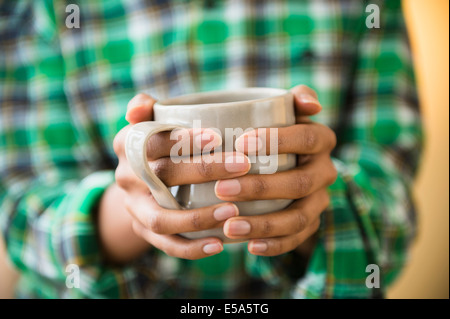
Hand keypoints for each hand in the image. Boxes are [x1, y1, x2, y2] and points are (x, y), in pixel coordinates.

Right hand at [109, 94, 251, 259]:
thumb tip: (139, 105)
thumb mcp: (150, 122)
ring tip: (232, 211)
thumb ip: (147, 107)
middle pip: (163, 175)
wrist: (140, 182)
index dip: (184, 139)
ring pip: (162, 218)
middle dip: (205, 170)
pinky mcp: (144, 231)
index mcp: (128, 144)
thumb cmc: (159, 144)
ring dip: (198, 217)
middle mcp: (126, 176)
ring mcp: (134, 207)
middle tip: (243, 165)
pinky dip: (192, 248)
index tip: (218, 136)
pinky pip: (167, 245)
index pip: (154, 139)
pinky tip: (219, 244)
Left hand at [216, 85, 337, 256]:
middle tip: (222, 188)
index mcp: (322, 141)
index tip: (240, 143)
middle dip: (261, 187)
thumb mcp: (284, 110)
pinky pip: (296, 239)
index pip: (307, 138)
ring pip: (298, 217)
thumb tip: (312, 104)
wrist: (283, 160)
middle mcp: (325, 172)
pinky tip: (249, 247)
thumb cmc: (273, 131)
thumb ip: (296, 98)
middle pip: (300, 183)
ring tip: (229, 227)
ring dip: (263, 224)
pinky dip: (274, 245)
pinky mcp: (310, 224)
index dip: (277, 140)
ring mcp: (318, 201)